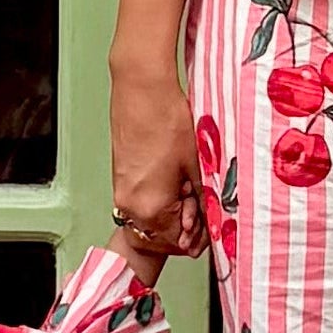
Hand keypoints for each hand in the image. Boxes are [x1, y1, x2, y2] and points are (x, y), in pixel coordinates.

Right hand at [108, 48, 206, 274]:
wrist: (142, 89)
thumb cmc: (167, 120)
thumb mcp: (197, 166)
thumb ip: (204, 200)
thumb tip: (212, 219)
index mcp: (150, 208)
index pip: (176, 242)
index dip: (198, 237)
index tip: (210, 227)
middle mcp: (129, 205)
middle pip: (159, 235)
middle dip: (183, 226)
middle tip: (202, 206)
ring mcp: (122, 192)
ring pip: (150, 218)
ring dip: (171, 212)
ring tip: (188, 187)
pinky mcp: (120, 177)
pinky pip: (141, 201)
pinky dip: (158, 198)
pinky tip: (174, 179)